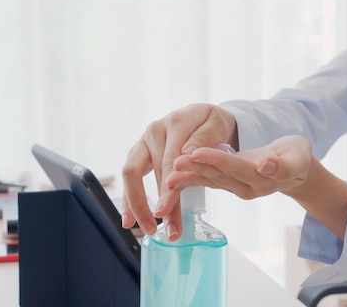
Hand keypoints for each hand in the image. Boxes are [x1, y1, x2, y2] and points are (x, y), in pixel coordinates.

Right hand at [121, 103, 236, 240]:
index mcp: (176, 123)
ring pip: (132, 174)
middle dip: (160, 203)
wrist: (204, 116)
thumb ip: (204, 138)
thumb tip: (187, 155)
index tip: (166, 211)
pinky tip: (130, 221)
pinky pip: (130, 177)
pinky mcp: (139, 153)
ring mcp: (144, 142)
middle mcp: (155, 131)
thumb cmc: (213, 123)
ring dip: (138, 204)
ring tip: (147, 230)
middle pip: (152, 171)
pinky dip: (129, 199)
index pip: (169, 159)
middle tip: (169, 230)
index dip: (168, 187)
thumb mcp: (217, 124)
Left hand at [166, 135, 312, 200]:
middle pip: (219, 176)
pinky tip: (176, 172)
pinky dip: (193, 176)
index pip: (236, 167)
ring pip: (211, 180)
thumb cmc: (297, 158)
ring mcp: (237, 187)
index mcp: (263, 179)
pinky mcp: (229, 183)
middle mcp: (246, 187)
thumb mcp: (298, 158)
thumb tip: (267, 166)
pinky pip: (209, 180)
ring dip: (190, 175)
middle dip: (197, 168)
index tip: (197, 152)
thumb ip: (284, 166)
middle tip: (175, 162)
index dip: (217, 160)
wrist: (295, 168)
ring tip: (170, 171)